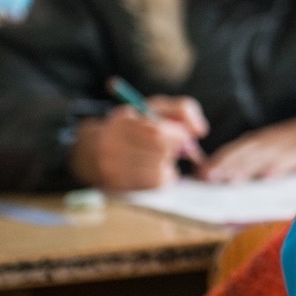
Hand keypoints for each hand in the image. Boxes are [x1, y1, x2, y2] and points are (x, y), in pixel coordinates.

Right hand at [69, 95, 208, 190]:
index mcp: (122, 122)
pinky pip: (156, 184)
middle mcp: (113, 147)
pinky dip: (164, 175)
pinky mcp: (120, 188)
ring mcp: (114, 170)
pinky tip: (154, 167)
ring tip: (160, 155)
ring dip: (169, 163)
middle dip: (176, 149)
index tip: (183, 135)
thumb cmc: (135, 126)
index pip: (157, 132)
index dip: (178, 135)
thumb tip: (200, 131)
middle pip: (160, 152)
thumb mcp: (154, 108)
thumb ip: (183, 110)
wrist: (95, 151)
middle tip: (176, 146)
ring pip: (160, 171)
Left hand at [201, 106, 295, 181]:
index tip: (198, 174)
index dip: (217, 161)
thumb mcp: (281, 148)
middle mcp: (271, 141)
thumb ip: (262, 164)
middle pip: (243, 153)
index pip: (234, 151)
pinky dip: (278, 167)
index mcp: (262, 141)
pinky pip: (290, 159)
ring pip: (261, 156)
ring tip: (227, 180)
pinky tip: (266, 177)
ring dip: (243, 167)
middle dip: (223, 165)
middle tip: (203, 178)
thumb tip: (244, 186)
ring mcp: (288, 145)